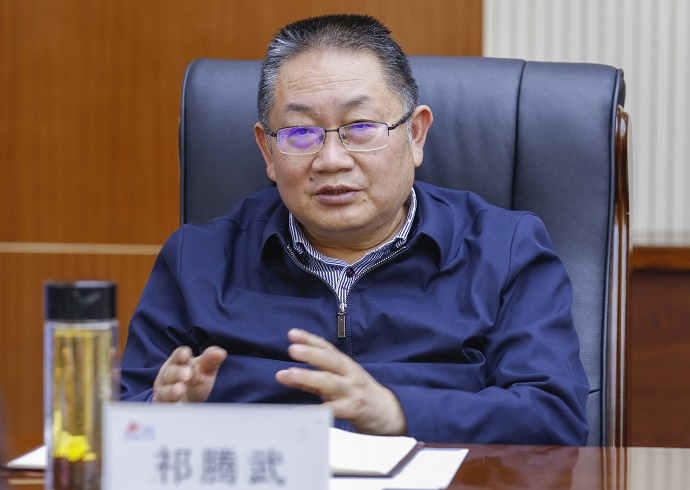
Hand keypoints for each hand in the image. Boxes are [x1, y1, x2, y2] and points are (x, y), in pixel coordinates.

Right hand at [152, 346, 226, 402]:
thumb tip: (221, 353)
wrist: (188, 402)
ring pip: (165, 391)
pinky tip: (178, 408)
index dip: (181, 354)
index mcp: (178, 363)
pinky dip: (171, 408)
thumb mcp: (205, 369)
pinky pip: (166, 408)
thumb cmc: (195, 380)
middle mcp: (168, 376)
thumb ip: (211, 359)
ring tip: (180, 389)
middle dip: (177, 373)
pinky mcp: (166, 407)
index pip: (178, 356)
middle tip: (187, 374)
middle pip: (170, 373)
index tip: (186, 354)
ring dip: (172, 391)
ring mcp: (165, 392)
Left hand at [275, 328, 405, 435]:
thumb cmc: (357, 394)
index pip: (327, 348)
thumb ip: (311, 379)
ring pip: (331, 382)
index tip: (292, 333)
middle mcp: (349, 375)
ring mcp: (352, 392)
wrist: (386, 413)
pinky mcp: (352, 410)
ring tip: (290, 373)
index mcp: (345, 365)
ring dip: (310, 377)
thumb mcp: (337, 382)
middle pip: (331, 361)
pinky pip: (332, 410)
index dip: (310, 339)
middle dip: (311, 354)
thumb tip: (284, 374)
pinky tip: (298, 411)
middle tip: (292, 349)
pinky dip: (314, 410)